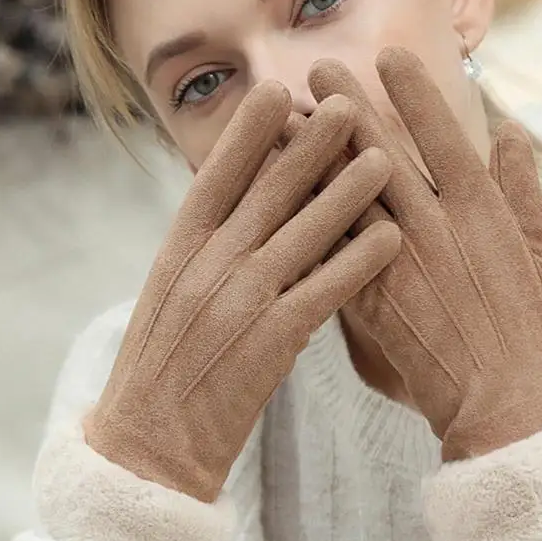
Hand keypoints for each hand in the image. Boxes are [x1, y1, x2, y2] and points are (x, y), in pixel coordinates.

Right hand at [86, 81, 400, 502]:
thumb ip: (205, 254)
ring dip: (347, 194)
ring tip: (386, 157)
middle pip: (266, 194)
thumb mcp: (171, 299)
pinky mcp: (269, 343)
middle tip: (347, 104)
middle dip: (310, 146)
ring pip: (302, 235)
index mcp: (177, 252)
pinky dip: (358, 263)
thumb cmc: (163, 370)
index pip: (214, 179)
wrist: (149, 447)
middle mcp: (207, 267)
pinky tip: (391, 237)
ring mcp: (238, 303)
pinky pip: (322, 292)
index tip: (277, 93)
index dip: (248, 134)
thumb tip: (243, 212)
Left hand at [309, 48, 541, 460]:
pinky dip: (304, 218)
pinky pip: (329, 251)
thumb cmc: (532, 332)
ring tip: (283, 117)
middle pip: (381, 156)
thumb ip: (524, 191)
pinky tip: (276, 192)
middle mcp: (436, 230)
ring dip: (312, 153)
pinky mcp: (370, 302)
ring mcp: (397, 265)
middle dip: (347, 107)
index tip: (387, 54)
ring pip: (344, 197)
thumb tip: (510, 131)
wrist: (505, 405)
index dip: (413, 93)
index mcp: (482, 213)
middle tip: (315, 68)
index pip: (443, 137)